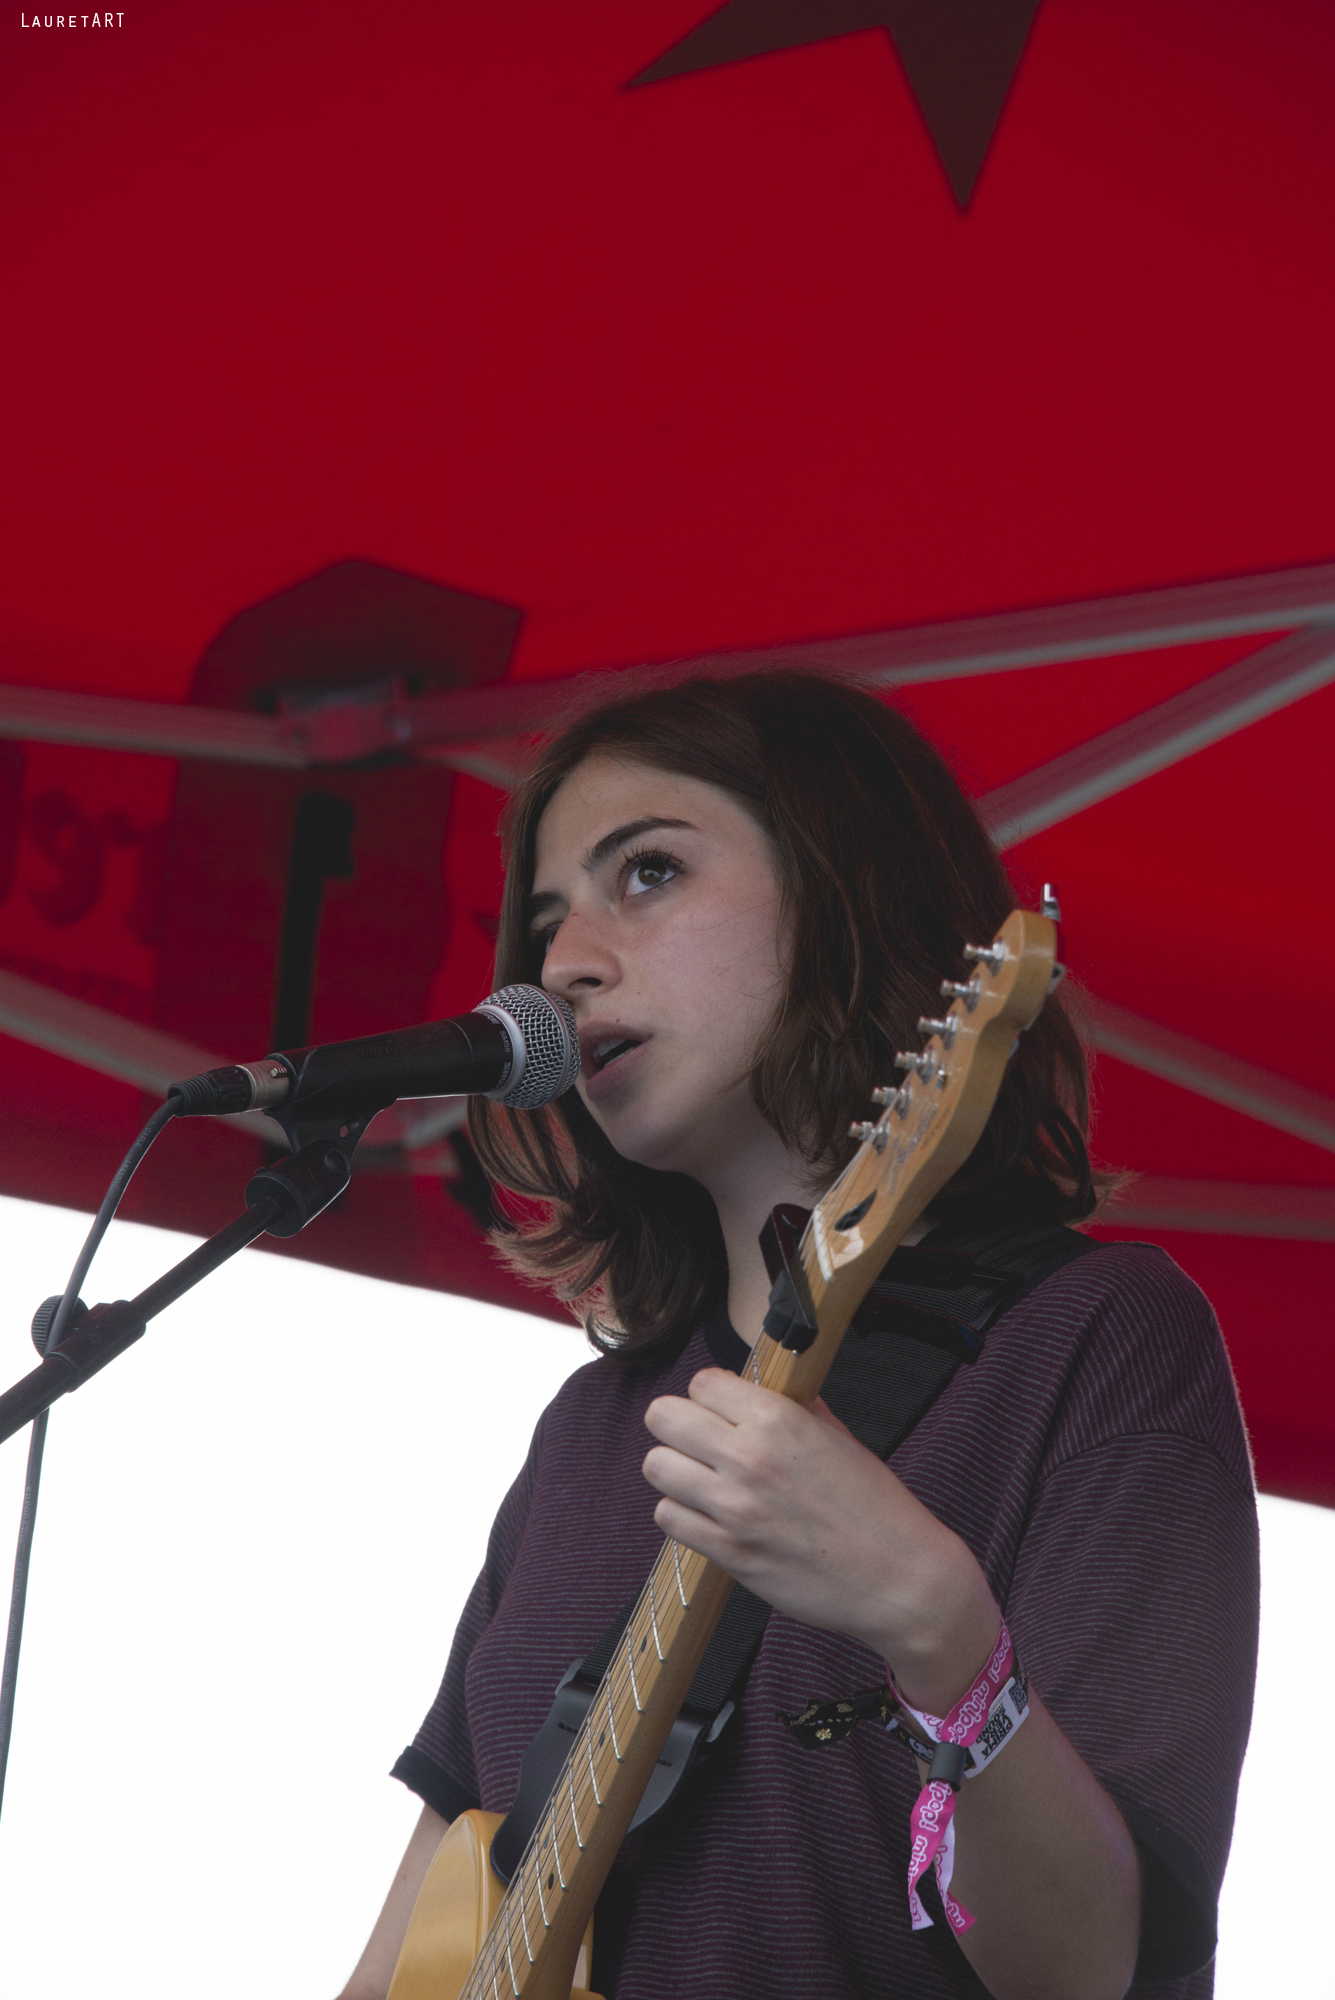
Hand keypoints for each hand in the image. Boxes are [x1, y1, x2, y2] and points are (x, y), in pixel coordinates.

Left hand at [642, 1368, 999, 1714]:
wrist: (899, 1577)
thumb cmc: (877, 1507)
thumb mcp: (840, 1438)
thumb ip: (796, 1408)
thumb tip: (768, 1388)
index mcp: (778, 1419)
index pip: (702, 1382)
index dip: (711, 1394)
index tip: (723, 1409)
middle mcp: (748, 1456)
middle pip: (663, 1416)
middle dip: (679, 1424)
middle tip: (701, 1440)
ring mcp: (733, 1506)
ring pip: (657, 1465)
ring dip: (676, 1469)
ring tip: (703, 1478)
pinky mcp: (727, 1551)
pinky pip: (668, 1517)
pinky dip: (683, 1513)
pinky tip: (709, 1514)